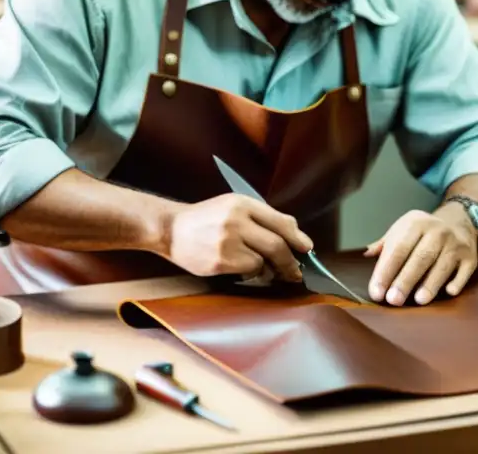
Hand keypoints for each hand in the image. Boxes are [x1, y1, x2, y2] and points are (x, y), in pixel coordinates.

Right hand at [164, 193, 312, 281]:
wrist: (171, 229)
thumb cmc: (206, 219)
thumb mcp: (234, 206)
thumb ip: (262, 217)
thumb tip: (295, 236)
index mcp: (243, 203)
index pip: (281, 222)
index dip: (298, 238)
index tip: (306, 249)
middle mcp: (236, 220)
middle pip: (277, 244)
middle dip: (291, 261)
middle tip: (296, 271)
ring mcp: (228, 241)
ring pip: (264, 260)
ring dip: (270, 268)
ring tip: (266, 268)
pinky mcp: (220, 261)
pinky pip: (249, 270)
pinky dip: (253, 272)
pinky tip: (245, 268)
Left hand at [363, 208, 477, 305]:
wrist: (459, 221)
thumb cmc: (423, 233)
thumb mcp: (403, 229)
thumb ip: (385, 244)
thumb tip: (365, 255)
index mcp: (416, 223)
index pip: (398, 248)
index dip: (386, 271)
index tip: (376, 292)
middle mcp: (437, 231)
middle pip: (420, 258)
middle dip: (405, 280)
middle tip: (393, 300)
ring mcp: (455, 244)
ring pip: (442, 265)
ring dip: (430, 284)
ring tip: (418, 301)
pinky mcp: (470, 257)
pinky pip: (464, 271)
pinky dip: (457, 282)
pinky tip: (449, 292)